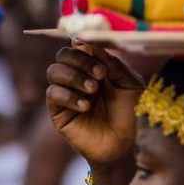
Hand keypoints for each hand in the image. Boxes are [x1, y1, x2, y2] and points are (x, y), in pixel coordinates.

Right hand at [45, 44, 144, 166]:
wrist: (123, 142)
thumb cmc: (129, 110)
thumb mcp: (130, 83)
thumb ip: (115, 64)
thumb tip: (93, 45)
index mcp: (94, 66)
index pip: (79, 45)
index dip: (84, 42)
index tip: (94, 47)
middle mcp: (77, 76)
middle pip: (63, 54)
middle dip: (80, 60)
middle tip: (101, 74)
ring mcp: (66, 93)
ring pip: (54, 71)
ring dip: (75, 77)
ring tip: (94, 90)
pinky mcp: (57, 111)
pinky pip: (52, 94)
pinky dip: (69, 96)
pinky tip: (85, 106)